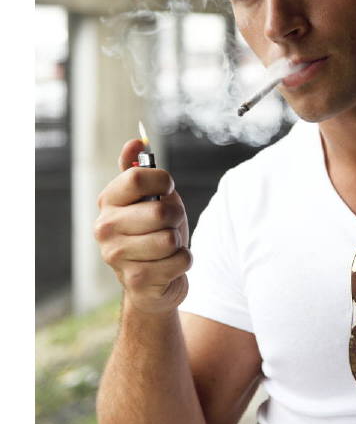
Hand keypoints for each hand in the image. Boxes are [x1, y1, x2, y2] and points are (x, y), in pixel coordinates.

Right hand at [95, 139, 190, 313]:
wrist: (152, 282)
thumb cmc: (153, 232)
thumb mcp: (149, 198)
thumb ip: (140, 170)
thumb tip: (136, 140)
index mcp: (109, 201)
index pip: (138, 177)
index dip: (163, 181)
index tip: (166, 189)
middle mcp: (105, 227)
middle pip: (161, 211)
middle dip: (177, 217)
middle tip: (169, 225)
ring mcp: (116, 256)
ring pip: (170, 238)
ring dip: (178, 242)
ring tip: (167, 248)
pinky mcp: (135, 280)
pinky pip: (180, 260)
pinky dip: (183, 261)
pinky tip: (168, 266)